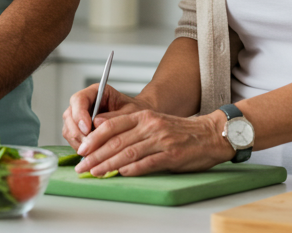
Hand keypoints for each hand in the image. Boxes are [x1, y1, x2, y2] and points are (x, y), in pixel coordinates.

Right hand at [61, 83, 147, 148]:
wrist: (140, 121)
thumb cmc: (136, 113)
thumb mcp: (129, 113)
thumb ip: (114, 117)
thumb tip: (96, 123)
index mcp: (96, 92)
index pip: (79, 99)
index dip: (79, 114)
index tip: (87, 128)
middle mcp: (84, 104)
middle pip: (69, 115)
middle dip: (77, 132)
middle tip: (89, 145)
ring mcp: (79, 118)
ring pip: (69, 129)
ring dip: (78, 142)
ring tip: (92, 151)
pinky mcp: (80, 131)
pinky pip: (73, 140)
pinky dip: (80, 148)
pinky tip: (92, 154)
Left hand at [73, 109, 233, 177]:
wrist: (209, 134)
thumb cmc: (179, 131)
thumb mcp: (153, 121)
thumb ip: (130, 125)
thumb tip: (101, 129)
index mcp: (144, 116)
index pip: (112, 125)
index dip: (94, 138)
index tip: (81, 149)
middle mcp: (150, 126)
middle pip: (116, 141)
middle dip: (95, 155)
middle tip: (82, 166)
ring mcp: (161, 140)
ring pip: (128, 153)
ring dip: (108, 165)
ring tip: (95, 173)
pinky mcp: (171, 155)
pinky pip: (147, 163)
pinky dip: (131, 169)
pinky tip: (120, 174)